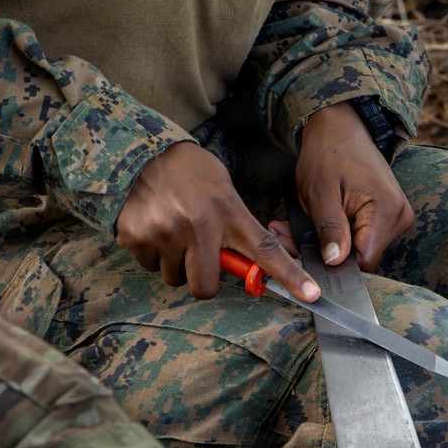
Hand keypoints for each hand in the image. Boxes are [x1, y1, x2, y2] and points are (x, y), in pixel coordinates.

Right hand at [115, 142, 319, 302]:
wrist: (143, 151)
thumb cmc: (191, 173)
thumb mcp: (223, 192)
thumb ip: (235, 228)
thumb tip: (248, 267)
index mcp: (228, 211)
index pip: (265, 250)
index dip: (288, 276)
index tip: (311, 296)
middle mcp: (198, 224)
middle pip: (206, 286)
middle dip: (202, 279)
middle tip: (196, 255)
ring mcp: (165, 232)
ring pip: (173, 277)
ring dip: (174, 262)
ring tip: (171, 229)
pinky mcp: (136, 236)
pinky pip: (148, 266)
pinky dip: (150, 252)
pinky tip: (152, 225)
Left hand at [281, 103, 413, 271]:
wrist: (339, 129)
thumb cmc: (327, 154)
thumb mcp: (319, 193)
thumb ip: (330, 230)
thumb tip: (335, 262)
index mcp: (387, 210)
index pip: (363, 261)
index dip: (334, 263)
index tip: (304, 252)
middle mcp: (399, 217)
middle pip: (361, 257)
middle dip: (325, 252)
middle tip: (289, 236)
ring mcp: (396, 217)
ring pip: (358, 249)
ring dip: (328, 243)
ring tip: (300, 224)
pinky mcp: (388, 217)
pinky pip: (361, 238)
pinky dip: (337, 234)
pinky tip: (319, 220)